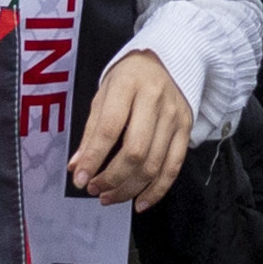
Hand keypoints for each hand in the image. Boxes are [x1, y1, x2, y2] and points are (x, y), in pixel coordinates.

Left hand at [69, 48, 195, 204]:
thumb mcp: (104, 95)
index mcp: (129, 85)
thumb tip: (77, 166)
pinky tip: (139, 202)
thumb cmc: (129, 79)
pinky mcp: (185, 130)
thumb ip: (91, 131)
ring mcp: (174, 117)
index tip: (79, 179)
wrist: (167, 61)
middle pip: (135, 151)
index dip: (93, 158)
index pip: (110, 128)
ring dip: (128, 188)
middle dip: (112, 178)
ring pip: (153, 164)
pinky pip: (173, 167)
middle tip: (94, 189)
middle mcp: (155, 100)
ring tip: (109, 197)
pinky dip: (157, 190)